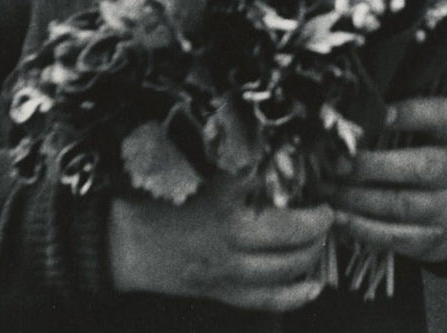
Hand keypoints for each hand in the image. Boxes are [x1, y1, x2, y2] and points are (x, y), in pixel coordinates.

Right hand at [107, 171, 333, 310]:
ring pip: (286, 266)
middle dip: (317, 221)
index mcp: (221, 195)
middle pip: (292, 232)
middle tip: (325, 210)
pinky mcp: (222, 291)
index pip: (276, 182)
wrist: (121, 242)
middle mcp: (229, 233)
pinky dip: (296, 295)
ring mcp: (227, 267)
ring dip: (312, 251)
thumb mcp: (192, 166)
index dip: (303, 177)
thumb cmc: (155, 198)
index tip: (317, 171)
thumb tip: (273, 146)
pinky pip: (268, 300)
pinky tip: (314, 283)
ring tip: (319, 237)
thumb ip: (232, 157)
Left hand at [327, 96, 446, 263]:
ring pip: (404, 204)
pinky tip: (337, 217)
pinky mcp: (432, 237)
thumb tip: (342, 113)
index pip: (443, 117)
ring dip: (360, 198)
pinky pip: (395, 235)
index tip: (379, 114)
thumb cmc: (420, 155)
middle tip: (337, 163)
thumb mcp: (419, 132)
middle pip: (423, 167)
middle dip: (375, 165)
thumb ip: (387, 120)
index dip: (412, 114)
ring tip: (328, 190)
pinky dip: (362, 228)